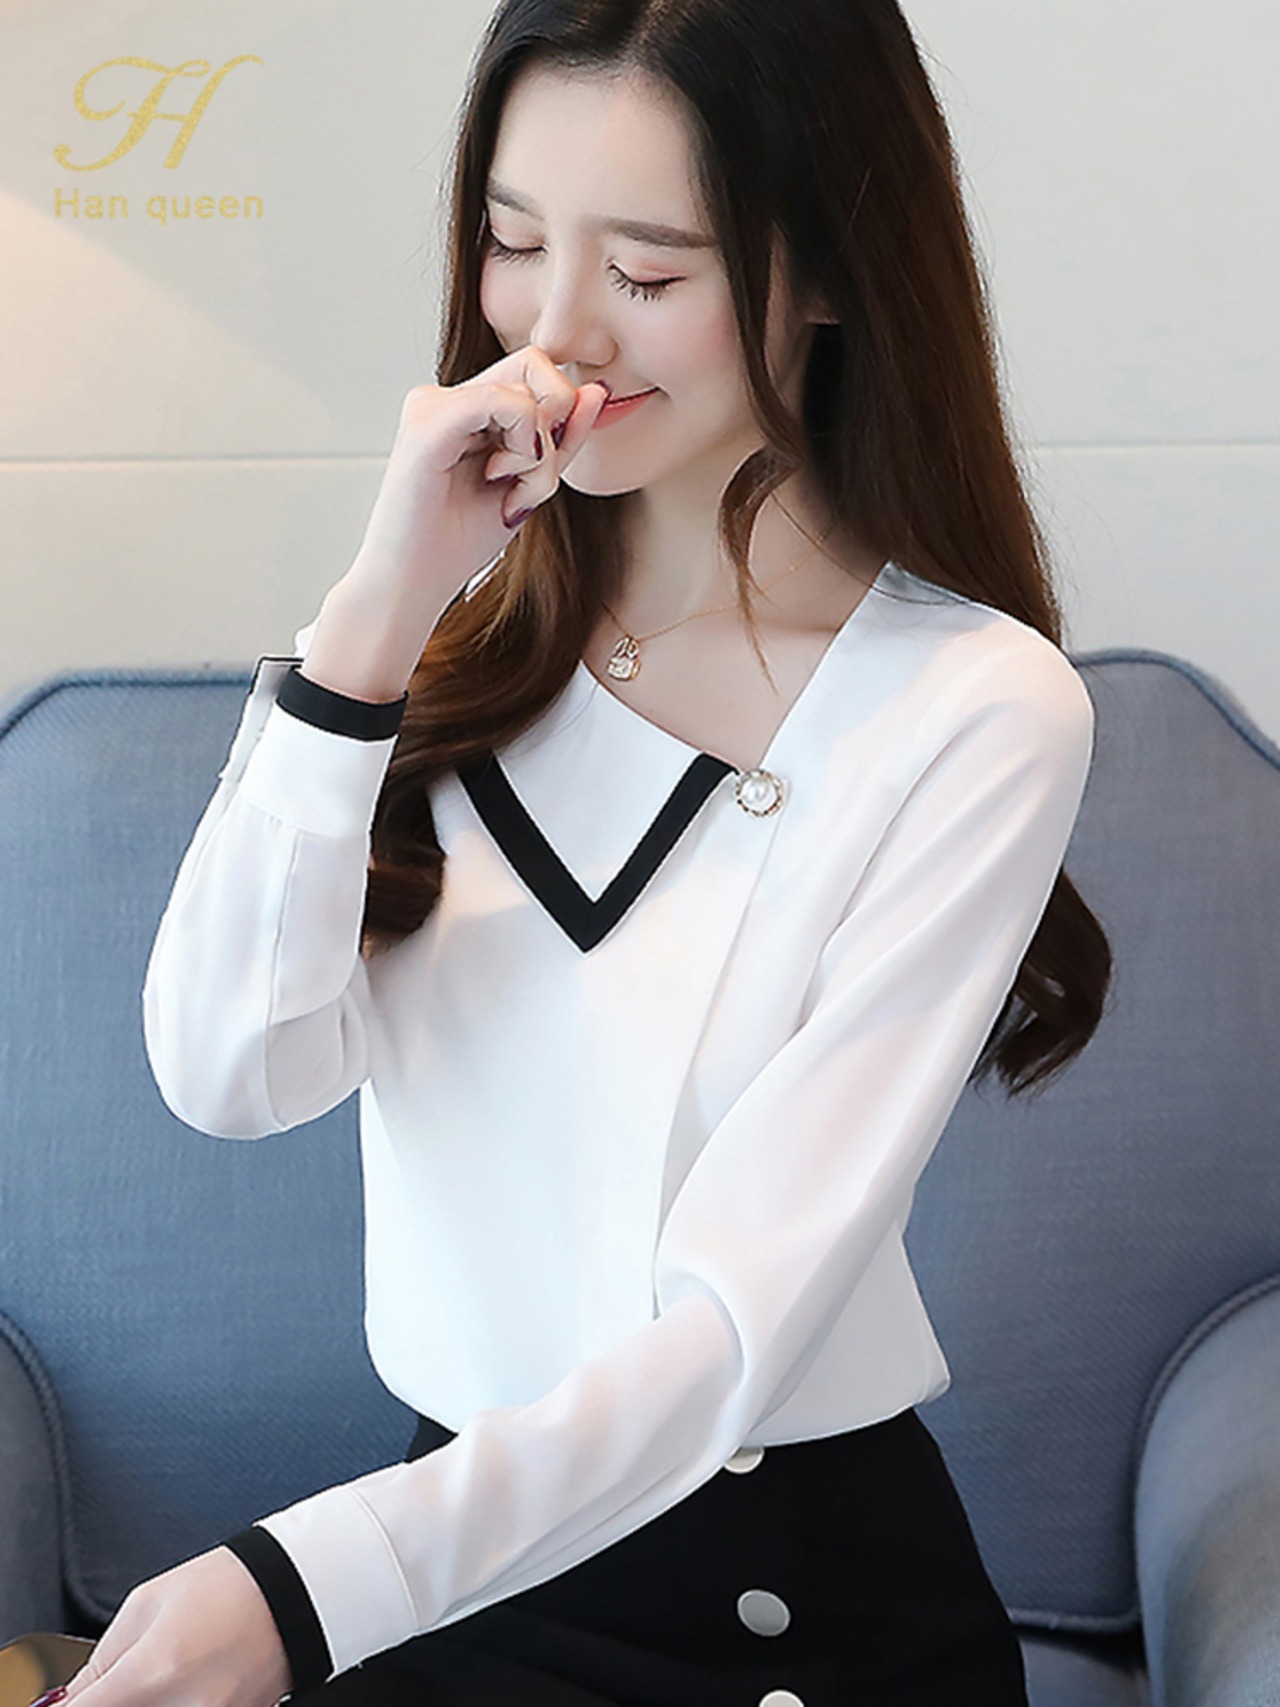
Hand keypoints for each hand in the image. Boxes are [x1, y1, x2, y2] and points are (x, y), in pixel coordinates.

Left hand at [58, 1547, 290, 1706]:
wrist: (294, 1589)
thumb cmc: (224, 1586)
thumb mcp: (146, 1605)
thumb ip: (101, 1661)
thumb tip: (71, 1703)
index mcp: (151, 1673)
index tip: (68, 1702)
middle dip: (109, 1700)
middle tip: (117, 1685)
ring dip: (144, 1701)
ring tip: (155, 1680)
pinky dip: (173, 1702)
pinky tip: (178, 1687)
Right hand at [296, 348, 610, 701]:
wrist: (415, 584)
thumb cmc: (461, 541)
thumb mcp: (531, 482)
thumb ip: (562, 437)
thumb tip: (597, 389)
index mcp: (467, 408)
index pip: (538, 372)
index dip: (561, 414)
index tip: (542, 470)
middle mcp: (446, 397)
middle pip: (536, 363)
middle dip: (555, 422)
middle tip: (530, 476)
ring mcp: (432, 405)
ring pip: (527, 389)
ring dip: (540, 452)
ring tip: (508, 491)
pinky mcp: (427, 424)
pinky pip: (505, 403)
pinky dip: (524, 446)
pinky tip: (500, 479)